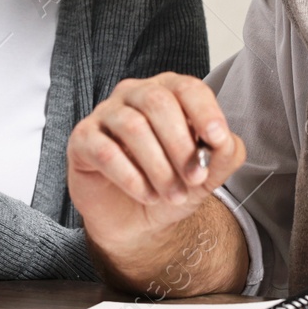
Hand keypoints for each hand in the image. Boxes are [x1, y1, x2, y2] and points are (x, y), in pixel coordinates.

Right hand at [66, 73, 245, 256]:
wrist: (136, 221)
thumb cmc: (170, 184)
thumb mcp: (206, 174)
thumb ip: (222, 155)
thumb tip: (225, 142)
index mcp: (167, 92)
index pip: (187, 88)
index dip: (204, 111)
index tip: (217, 139)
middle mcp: (134, 94)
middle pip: (157, 102)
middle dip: (181, 144)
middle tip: (195, 179)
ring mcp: (105, 114)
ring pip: (132, 126)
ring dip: (159, 167)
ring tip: (173, 195)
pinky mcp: (82, 139)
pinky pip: (105, 151)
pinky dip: (131, 178)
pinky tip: (147, 195)